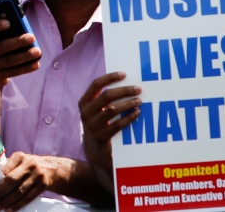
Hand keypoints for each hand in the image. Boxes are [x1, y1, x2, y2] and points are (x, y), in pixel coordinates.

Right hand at [0, 19, 41, 90]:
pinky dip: (26, 68)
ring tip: (38, 51)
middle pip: (2, 46)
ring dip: (25, 56)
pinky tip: (36, 64)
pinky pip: (14, 72)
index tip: (8, 22)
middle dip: (18, 42)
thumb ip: (3, 30)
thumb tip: (9, 15)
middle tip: (32, 37)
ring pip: (10, 61)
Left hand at [0, 153, 69, 210]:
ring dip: (8, 201)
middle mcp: (29, 164)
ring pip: (20, 191)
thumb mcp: (21, 161)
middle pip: (12, 180)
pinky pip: (29, 197)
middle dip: (0, 192)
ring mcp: (37, 175)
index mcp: (19, 157)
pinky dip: (19, 205)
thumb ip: (9, 168)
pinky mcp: (43, 185)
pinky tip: (11, 209)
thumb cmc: (30, 166)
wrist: (53, 168)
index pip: (5, 170)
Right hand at [78, 71, 141, 191]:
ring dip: (128, 103)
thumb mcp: (97, 110)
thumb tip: (126, 81)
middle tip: (138, 89)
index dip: (110, 77)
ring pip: (112, 109)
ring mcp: (92, 125)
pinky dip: (129, 117)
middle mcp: (85, 112)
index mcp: (84, 102)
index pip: (96, 84)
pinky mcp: (101, 136)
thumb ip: (106, 98)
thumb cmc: (101, 124)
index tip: (124, 74)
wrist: (95, 150)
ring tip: (140, 101)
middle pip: (106, 95)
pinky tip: (138, 113)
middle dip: (124, 90)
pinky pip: (118, 124)